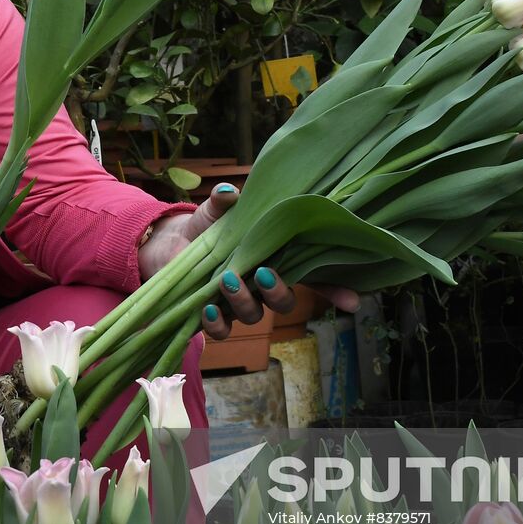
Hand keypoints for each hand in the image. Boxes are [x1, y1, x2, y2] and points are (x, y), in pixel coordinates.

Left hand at [133, 182, 359, 340]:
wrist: (168, 244)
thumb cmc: (205, 226)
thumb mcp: (217, 210)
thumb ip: (226, 201)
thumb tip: (229, 192)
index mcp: (275, 260)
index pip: (312, 278)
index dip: (335, 291)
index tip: (354, 302)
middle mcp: (261, 287)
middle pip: (285, 302)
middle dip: (278, 292)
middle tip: (262, 273)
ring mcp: (238, 305)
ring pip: (254, 316)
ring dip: (244, 302)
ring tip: (226, 281)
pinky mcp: (212, 316)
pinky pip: (221, 331)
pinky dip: (216, 323)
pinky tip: (208, 309)